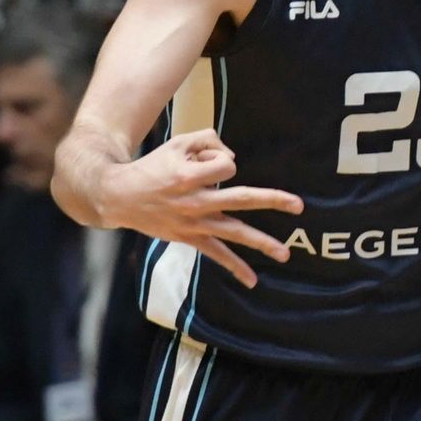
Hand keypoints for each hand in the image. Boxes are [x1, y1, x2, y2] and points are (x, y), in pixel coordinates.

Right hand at [95, 129, 302, 287]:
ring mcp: (194, 222)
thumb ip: (208, 140)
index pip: (227, 165)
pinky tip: (252, 280)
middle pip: (241, 198)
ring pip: (234, 232)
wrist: (120, 195)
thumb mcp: (177, 142)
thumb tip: (231, 158)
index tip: (209, 159)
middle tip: (299, 205)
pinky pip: (217, 255)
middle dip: (272, 200)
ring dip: (262, 242)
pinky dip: (235, 268)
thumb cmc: (153, 166)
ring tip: (285, 253)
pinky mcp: (190, 237)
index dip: (223, 159)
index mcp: (190, 175)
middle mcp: (194, 200)